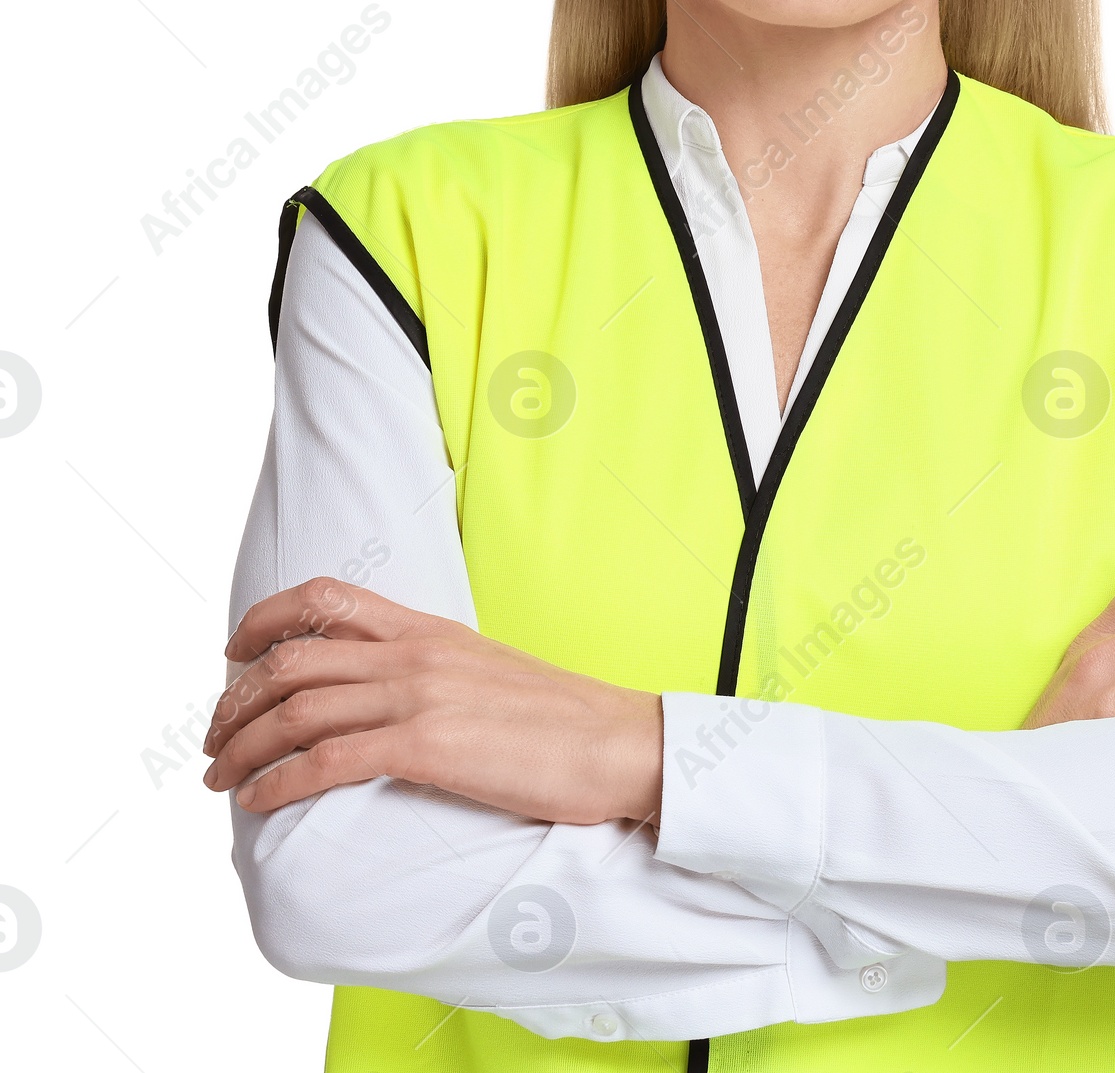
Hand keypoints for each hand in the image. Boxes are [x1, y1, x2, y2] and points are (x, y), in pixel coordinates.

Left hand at [202, 578, 662, 822]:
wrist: (617, 743)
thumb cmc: (560, 720)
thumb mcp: (485, 672)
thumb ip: (431, 671)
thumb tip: (382, 697)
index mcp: (429, 629)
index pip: (327, 598)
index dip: (265, 620)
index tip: (233, 654)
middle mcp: (415, 652)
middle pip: (292, 659)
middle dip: (235, 699)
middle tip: (213, 737)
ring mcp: (420, 695)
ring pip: (297, 710)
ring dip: (242, 747)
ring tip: (219, 778)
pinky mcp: (428, 746)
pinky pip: (327, 761)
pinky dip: (278, 782)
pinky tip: (258, 801)